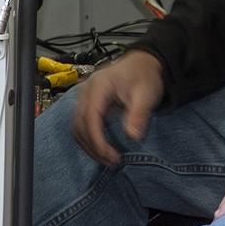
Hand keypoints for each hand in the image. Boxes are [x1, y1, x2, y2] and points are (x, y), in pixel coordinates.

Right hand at [70, 49, 164, 166]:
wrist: (141, 64)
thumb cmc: (144, 76)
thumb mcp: (147, 94)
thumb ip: (139, 113)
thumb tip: (132, 136)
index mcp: (99, 85)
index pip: (90, 118)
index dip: (98, 140)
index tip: (112, 156)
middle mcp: (85, 90)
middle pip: (80, 125)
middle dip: (94, 147)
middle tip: (113, 161)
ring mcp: (83, 97)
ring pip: (77, 128)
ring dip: (90, 146)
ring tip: (108, 159)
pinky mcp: (85, 103)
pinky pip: (81, 125)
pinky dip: (89, 139)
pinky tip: (102, 149)